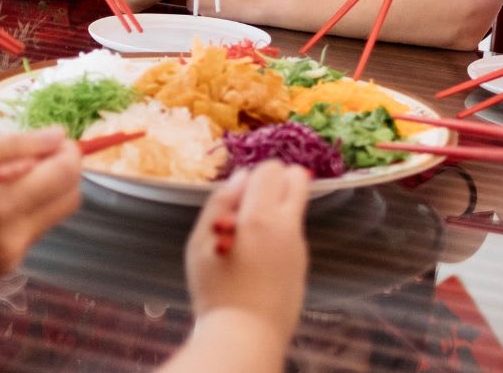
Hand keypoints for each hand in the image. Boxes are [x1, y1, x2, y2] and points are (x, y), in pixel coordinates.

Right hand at [0, 130, 81, 284]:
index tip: (51, 141)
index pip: (67, 174)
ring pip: (51, 216)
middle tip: (34, 157)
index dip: (67, 151)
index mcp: (2, 200)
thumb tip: (57, 136)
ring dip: (42, 193)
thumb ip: (13, 145)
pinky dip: (21, 214)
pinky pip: (29, 234)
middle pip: (69, 198)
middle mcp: (12, 234)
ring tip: (4, 181)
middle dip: (61, 172)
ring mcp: (7, 256)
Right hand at [184, 163, 309, 337]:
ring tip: (250, 234)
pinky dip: (279, 232)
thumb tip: (240, 175)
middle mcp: (286, 225)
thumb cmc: (215, 290)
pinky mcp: (302, 262)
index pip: (271, 168)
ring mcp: (298, 244)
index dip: (253, 175)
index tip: (238, 196)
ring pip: (296, 204)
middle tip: (251, 202)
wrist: (245, 334)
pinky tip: (259, 256)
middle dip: (276, 180)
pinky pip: (294, 232)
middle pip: (296, 177)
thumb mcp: (199, 243)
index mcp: (259, 216)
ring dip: (278, 207)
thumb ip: (219, 202)